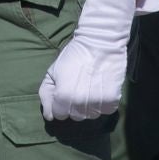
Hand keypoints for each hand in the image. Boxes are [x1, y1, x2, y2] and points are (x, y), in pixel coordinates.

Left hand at [39, 0, 142, 120]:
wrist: (100, 43)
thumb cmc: (73, 56)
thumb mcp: (53, 72)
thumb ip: (46, 94)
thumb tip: (49, 116)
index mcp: (63, 97)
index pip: (59, 115)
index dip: (60, 103)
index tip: (65, 91)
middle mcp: (79, 104)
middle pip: (75, 116)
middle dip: (73, 105)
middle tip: (78, 88)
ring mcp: (97, 103)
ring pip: (90, 115)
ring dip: (88, 105)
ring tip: (89, 88)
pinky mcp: (112, 100)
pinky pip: (105, 111)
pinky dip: (103, 103)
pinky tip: (100, 89)